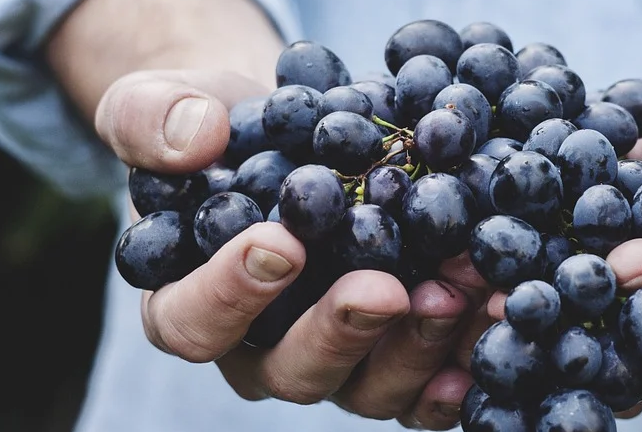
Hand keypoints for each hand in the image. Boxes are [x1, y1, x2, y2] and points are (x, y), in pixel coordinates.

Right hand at [96, 69, 491, 429]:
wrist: (292, 137)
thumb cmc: (220, 132)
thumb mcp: (163, 105)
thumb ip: (152, 120)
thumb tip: (195, 140)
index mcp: (190, 302)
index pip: (193, 323)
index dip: (230, 295)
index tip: (281, 244)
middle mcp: (262, 348)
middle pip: (292, 371)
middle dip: (342, 333)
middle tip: (385, 289)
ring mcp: (333, 357)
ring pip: (367, 387)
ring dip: (415, 346)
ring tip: (457, 291)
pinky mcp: (390, 352)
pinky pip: (423, 383)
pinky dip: (457, 363)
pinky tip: (488, 325)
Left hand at [480, 101, 641, 417]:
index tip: (629, 257)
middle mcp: (641, 347)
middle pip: (614, 363)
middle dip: (569, 329)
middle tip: (522, 301)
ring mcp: (585, 340)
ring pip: (550, 359)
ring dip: (507, 331)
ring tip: (466, 295)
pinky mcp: (536, 322)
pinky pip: (508, 330)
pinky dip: (472, 311)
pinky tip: (438, 286)